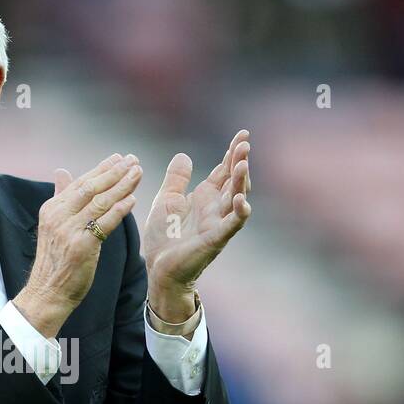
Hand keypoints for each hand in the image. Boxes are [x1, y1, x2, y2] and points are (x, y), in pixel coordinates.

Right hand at [14, 153, 142, 336]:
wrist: (46, 293)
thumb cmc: (54, 262)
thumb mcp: (52, 225)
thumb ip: (61, 198)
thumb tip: (62, 172)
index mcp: (52, 209)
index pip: (81, 183)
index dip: (102, 168)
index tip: (119, 158)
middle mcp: (59, 216)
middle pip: (91, 188)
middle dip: (114, 172)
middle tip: (133, 160)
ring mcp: (69, 231)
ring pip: (100, 202)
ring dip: (121, 186)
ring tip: (138, 173)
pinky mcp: (81, 247)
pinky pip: (103, 223)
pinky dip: (119, 210)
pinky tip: (132, 199)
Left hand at [142, 129, 251, 318]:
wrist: (159, 269)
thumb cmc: (164, 238)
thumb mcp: (166, 201)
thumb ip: (176, 179)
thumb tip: (184, 155)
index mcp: (205, 197)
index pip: (223, 171)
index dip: (232, 153)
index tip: (242, 134)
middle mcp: (216, 208)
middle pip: (233, 181)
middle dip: (240, 162)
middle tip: (245, 143)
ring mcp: (217, 224)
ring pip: (236, 199)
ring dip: (241, 182)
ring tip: (243, 164)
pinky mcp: (215, 240)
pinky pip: (231, 225)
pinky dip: (239, 213)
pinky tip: (242, 200)